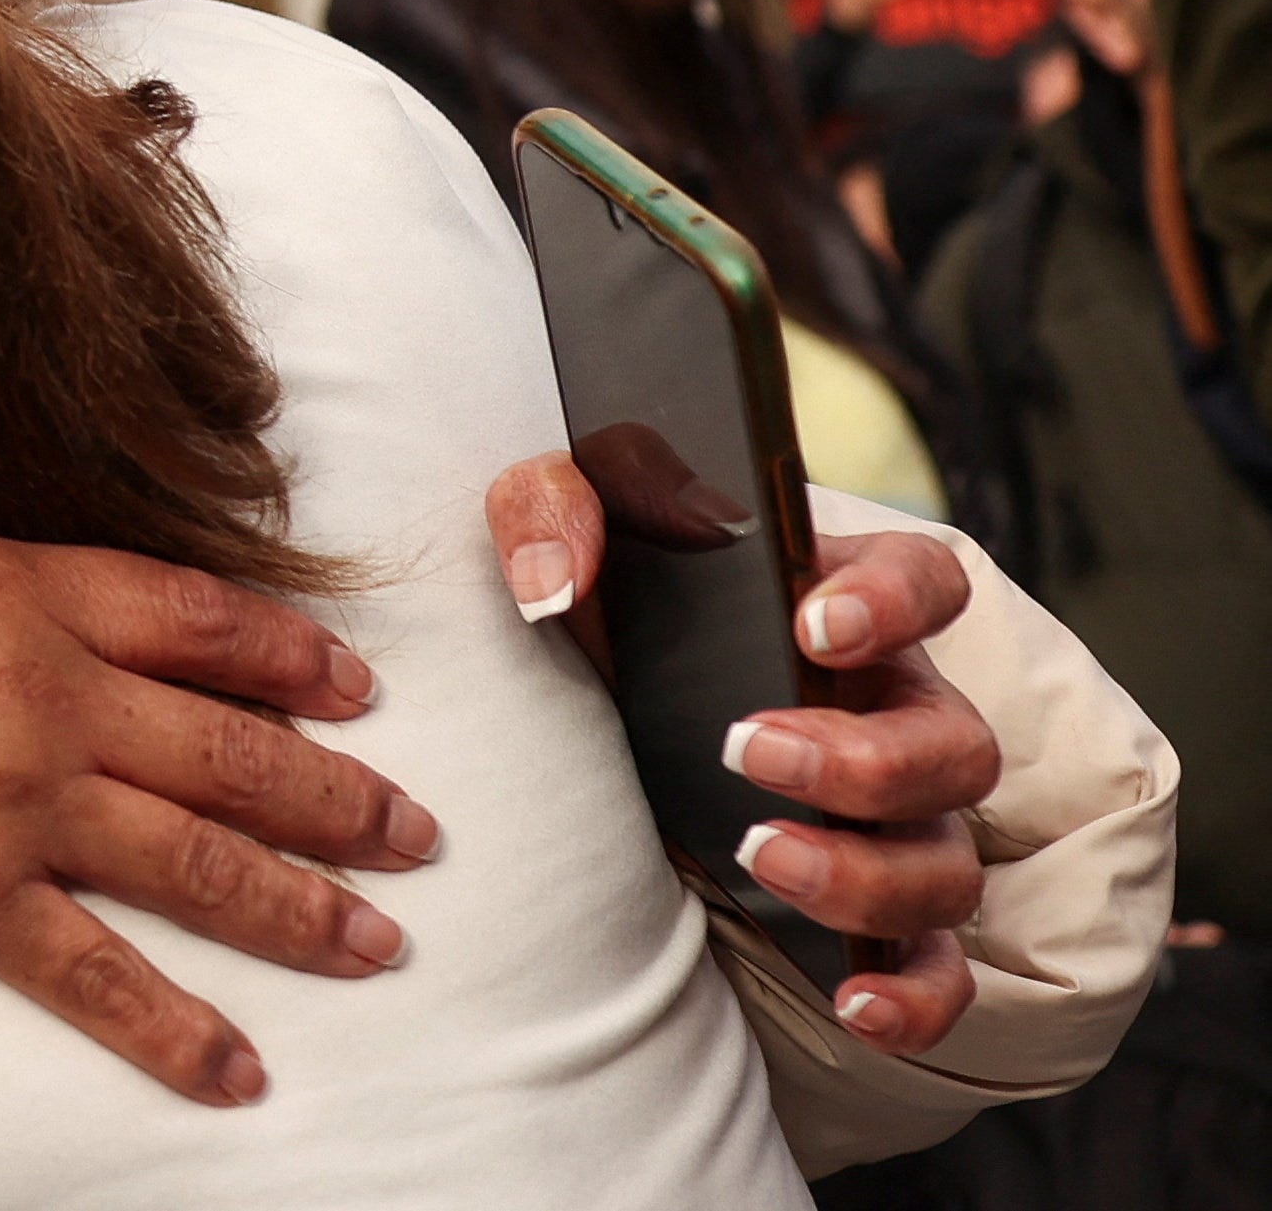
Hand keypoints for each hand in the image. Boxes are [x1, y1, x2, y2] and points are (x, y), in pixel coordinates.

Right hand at [0, 396, 437, 1109]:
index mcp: (7, 578)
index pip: (192, 616)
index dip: (286, 655)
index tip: (353, 687)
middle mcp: (40, 693)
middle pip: (232, 743)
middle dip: (340, 790)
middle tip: (416, 828)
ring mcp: (11, 804)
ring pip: (202, 858)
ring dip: (306, 905)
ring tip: (382, 941)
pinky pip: (99, 977)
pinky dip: (178, 1030)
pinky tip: (243, 1071)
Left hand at [490, 455, 999, 1055]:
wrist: (593, 701)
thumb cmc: (606, 593)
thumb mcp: (565, 519)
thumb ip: (553, 502)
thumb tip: (552, 579)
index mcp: (844, 600)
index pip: (926, 581)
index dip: (892, 603)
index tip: (813, 624)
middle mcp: (895, 710)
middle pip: (954, 744)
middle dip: (860, 760)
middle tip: (744, 749)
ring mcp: (896, 816)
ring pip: (947, 861)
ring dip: (865, 874)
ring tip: (753, 856)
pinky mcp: (867, 907)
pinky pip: (935, 967)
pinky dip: (912, 995)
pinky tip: (853, 1004)